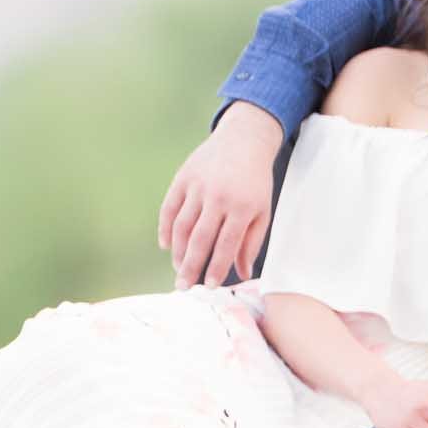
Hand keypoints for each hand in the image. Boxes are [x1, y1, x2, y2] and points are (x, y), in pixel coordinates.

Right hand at [158, 102, 283, 287]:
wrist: (244, 140)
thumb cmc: (255, 182)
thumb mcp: (262, 211)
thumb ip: (251, 243)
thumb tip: (243, 274)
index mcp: (242, 207)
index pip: (226, 245)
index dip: (216, 268)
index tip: (210, 286)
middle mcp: (218, 197)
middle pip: (200, 239)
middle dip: (190, 266)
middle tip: (183, 287)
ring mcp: (198, 186)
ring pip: (182, 226)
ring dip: (177, 251)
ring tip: (178, 268)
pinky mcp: (183, 178)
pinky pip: (169, 208)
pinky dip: (165, 228)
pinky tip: (166, 245)